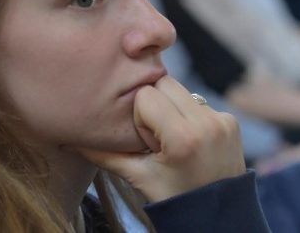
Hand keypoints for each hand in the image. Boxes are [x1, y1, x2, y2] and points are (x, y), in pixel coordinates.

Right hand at [76, 76, 245, 201]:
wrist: (218, 216)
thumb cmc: (175, 198)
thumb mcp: (139, 178)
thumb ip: (103, 155)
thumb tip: (67, 140)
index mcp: (182, 137)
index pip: (146, 96)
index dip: (140, 117)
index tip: (148, 143)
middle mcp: (206, 123)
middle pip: (164, 83)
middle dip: (154, 105)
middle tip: (159, 139)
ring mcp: (222, 120)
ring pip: (181, 89)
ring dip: (172, 107)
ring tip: (174, 139)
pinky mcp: (232, 121)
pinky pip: (199, 102)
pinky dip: (189, 115)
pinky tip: (191, 140)